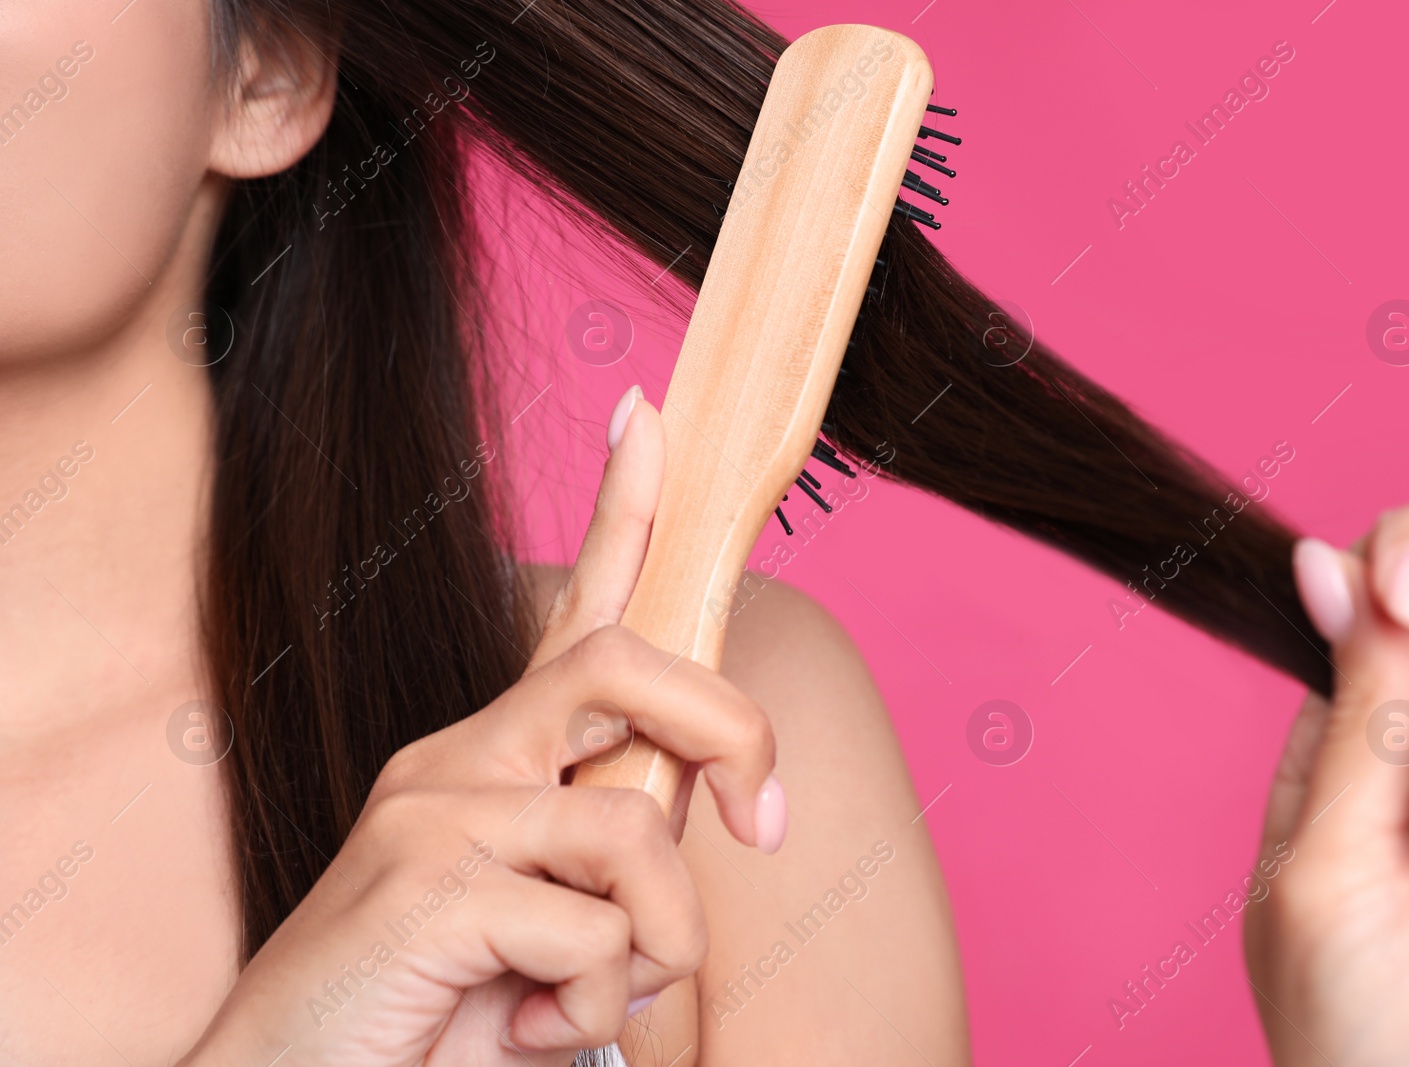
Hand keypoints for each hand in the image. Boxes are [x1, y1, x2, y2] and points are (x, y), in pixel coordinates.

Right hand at [181, 387, 786, 1065]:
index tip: (651, 415)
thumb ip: (611, 856)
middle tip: (766, 823)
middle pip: (631, 664)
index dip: (624, 510)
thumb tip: (691, 810)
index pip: (574, 611)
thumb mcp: (549, 920)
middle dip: (732, 728)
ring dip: (660, 939)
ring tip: (603, 999)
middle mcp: (459, 758)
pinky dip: (593, 1003)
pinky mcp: (423, 886)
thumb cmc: (435, 1010)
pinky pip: (591, 932)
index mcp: (493, 757)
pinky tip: (528, 1029)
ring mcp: (434, 812)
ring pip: (632, 827)